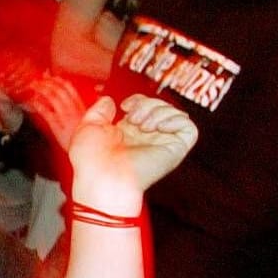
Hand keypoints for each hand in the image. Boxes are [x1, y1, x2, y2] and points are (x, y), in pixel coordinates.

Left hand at [20, 71, 87, 150]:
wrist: (86, 154)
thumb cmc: (84, 140)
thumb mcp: (88, 122)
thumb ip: (85, 110)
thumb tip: (87, 102)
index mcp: (82, 108)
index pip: (70, 89)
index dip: (59, 80)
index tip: (51, 76)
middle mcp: (73, 111)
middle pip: (60, 91)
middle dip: (48, 82)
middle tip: (39, 79)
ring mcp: (65, 118)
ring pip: (53, 98)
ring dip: (42, 90)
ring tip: (34, 86)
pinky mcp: (57, 127)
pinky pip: (47, 113)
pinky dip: (39, 105)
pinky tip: (33, 101)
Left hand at [66, 94, 199, 210]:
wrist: (102, 178)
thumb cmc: (92, 161)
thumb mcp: (88, 127)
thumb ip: (99, 110)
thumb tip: (108, 100)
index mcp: (128, 133)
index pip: (145, 106)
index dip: (138, 99)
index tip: (125, 106)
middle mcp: (146, 138)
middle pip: (161, 106)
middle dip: (147, 103)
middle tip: (133, 118)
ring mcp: (161, 143)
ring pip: (176, 113)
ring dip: (159, 111)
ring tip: (142, 125)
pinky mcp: (174, 150)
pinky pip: (190, 128)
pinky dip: (176, 120)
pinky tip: (158, 127)